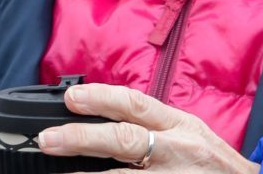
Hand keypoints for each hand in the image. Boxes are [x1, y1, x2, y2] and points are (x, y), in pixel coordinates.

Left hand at [35, 83, 260, 172]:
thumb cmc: (215, 164)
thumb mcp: (190, 134)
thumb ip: (154, 126)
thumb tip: (103, 119)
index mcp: (180, 126)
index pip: (137, 104)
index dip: (102, 98)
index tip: (71, 98)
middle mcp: (177, 150)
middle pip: (124, 140)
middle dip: (82, 138)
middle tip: (48, 139)